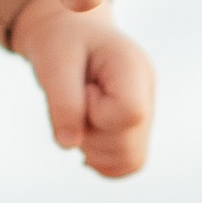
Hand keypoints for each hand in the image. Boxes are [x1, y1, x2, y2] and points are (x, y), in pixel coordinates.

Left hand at [9, 0, 156, 179]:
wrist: (70, 36)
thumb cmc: (62, 43)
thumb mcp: (53, 62)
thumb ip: (63, 101)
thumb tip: (69, 145)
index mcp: (134, 68)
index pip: (130, 113)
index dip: (96, 112)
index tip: (83, 90)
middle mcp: (148, 94)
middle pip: (128, 144)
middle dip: (90, 134)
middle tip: (76, 101)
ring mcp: (146, 116)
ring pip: (128, 161)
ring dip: (92, 148)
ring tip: (81, 114)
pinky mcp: (135, 133)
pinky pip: (124, 166)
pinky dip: (99, 159)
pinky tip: (85, 132)